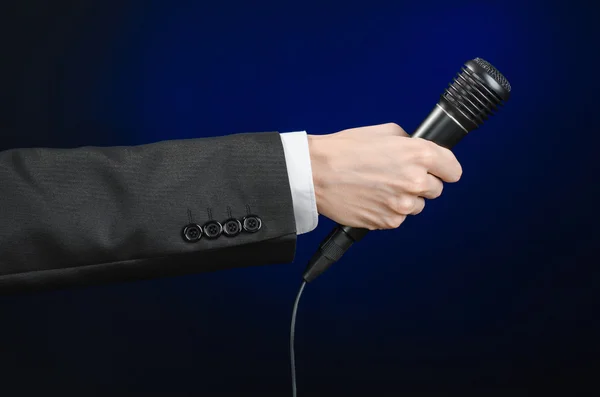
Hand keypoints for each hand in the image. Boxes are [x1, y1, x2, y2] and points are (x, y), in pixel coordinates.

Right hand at [308, 123, 461, 229]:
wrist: (315, 172)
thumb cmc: (343, 150)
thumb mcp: (383, 132)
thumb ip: (408, 142)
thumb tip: (417, 151)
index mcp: (419, 155)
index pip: (453, 170)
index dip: (444, 169)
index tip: (439, 171)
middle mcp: (415, 181)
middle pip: (436, 190)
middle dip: (420, 183)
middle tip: (397, 176)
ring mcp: (402, 204)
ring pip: (417, 206)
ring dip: (404, 199)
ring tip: (380, 187)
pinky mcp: (387, 221)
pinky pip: (398, 218)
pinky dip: (388, 211)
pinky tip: (371, 198)